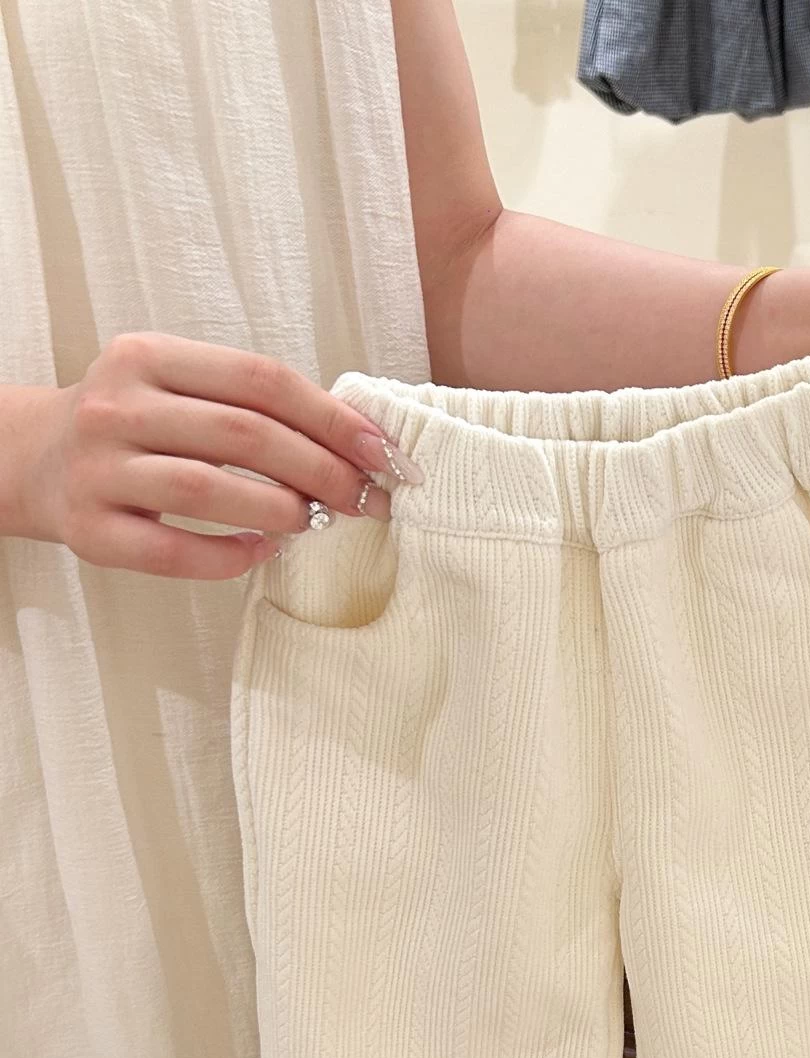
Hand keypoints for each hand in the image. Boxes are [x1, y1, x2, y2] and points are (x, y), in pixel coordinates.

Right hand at [16, 332, 420, 579]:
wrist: (33, 459)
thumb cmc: (137, 427)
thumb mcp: (181, 389)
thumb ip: (255, 404)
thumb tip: (359, 444)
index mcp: (148, 357)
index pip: (262, 380)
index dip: (333, 418)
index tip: (383, 453)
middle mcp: (117, 406)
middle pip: (244, 434)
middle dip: (322, 470)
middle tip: (364, 499)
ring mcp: (97, 469)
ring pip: (207, 489)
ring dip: (280, 510)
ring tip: (313, 521)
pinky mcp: (90, 530)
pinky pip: (172, 551)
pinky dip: (228, 556)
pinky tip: (260, 551)